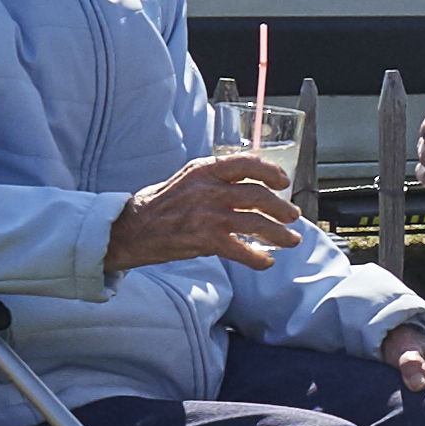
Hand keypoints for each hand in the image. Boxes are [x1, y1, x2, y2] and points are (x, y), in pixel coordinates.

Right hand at [105, 146, 309, 274]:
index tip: (283, 182)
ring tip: (290, 240)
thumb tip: (248, 184)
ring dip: (279, 234)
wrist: (132, 230)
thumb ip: (215, 179)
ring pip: (256, 223)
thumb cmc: (159, 205)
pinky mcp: (205, 240)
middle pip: (258, 195)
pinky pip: (241, 250)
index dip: (270, 172)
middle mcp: (208, 190)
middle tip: (293, 216)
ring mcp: (208, 216)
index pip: (246, 164)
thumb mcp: (187, 180)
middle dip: (281, 208)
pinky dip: (258, 258)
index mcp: (204, 170)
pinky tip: (266, 261)